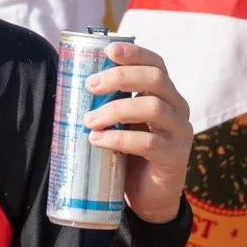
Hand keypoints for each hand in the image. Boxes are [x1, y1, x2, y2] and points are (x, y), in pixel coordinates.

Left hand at [83, 41, 194, 224]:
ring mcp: (180, 133)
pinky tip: (97, 140)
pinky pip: (149, 143)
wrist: (148, 197)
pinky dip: (119, 138)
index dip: (134, 52)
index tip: (108, 49)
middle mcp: (178, 108)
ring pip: (153, 108)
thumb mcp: (119, 121)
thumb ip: (106, 102)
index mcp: (165, 94)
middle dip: (120, 77)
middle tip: (90, 86)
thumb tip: (66, 82)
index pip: (156, 64)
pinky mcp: (175, 158)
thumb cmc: (129, 152)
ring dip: (115, 110)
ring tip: (89, 120)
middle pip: (156, 79)